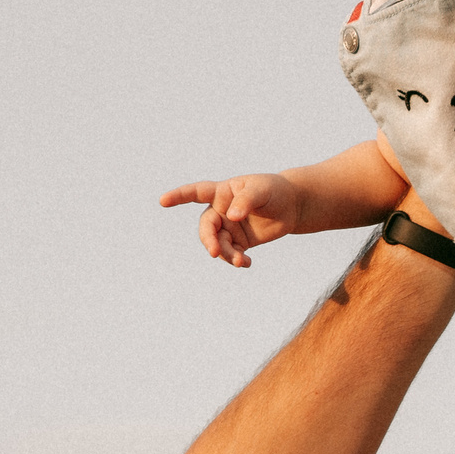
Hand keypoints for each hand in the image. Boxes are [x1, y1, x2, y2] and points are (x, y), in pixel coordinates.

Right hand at [157, 173, 300, 267]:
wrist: (291, 206)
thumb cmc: (274, 191)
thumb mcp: (262, 190)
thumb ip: (246, 200)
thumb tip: (231, 217)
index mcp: (222, 192)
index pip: (197, 192)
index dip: (179, 196)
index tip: (163, 201)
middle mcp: (220, 210)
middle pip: (206, 226)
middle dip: (208, 240)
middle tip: (215, 252)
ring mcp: (228, 227)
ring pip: (218, 243)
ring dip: (226, 254)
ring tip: (241, 261)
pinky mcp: (239, 241)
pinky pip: (231, 253)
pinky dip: (237, 260)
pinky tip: (246, 263)